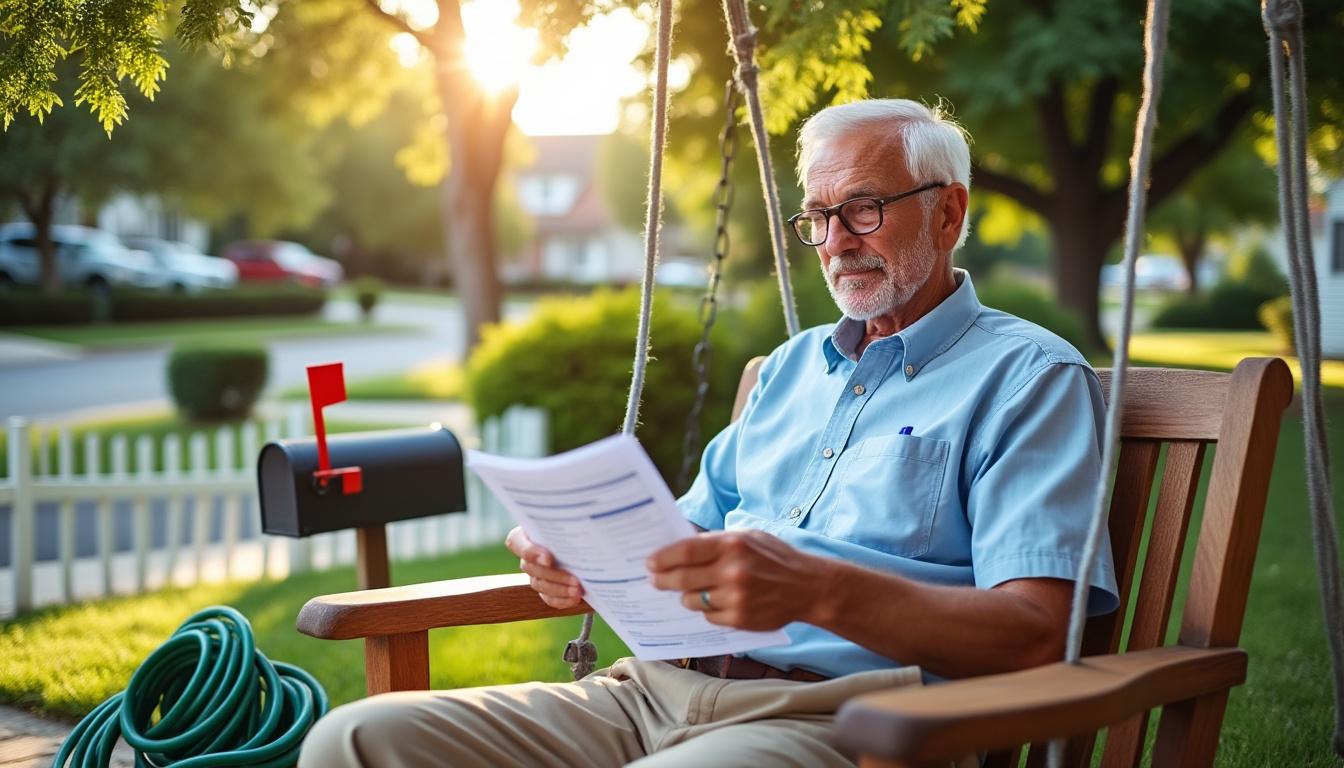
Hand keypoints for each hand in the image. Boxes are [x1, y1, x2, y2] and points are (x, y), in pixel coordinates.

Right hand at [505, 526, 583, 609]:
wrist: (583, 536)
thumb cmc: (575, 521)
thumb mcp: (570, 519)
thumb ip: (568, 524)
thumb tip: (578, 525)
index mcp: (526, 533)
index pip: (516, 542)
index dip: (530, 552)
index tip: (549, 559)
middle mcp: (527, 554)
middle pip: (531, 568)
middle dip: (554, 575)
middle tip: (575, 579)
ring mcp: (535, 572)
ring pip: (539, 584)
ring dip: (560, 589)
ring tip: (578, 590)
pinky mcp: (546, 587)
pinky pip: (548, 597)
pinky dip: (561, 600)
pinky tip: (575, 599)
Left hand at [646, 530, 826, 630]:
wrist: (808, 587)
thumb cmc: (775, 558)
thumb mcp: (748, 537)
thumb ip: (716, 542)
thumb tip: (680, 548)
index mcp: (733, 545)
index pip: (685, 551)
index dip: (663, 558)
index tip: (650, 563)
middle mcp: (732, 571)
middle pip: (682, 578)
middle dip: (663, 580)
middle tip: (655, 580)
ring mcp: (736, 597)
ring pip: (693, 600)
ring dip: (687, 596)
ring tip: (693, 591)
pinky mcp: (740, 619)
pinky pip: (708, 616)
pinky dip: (708, 610)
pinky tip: (717, 601)